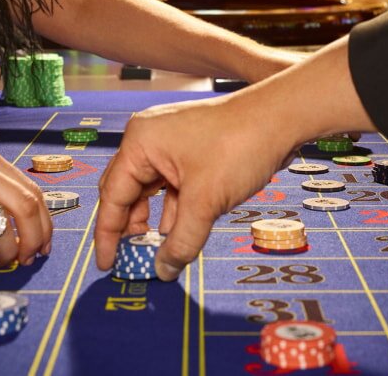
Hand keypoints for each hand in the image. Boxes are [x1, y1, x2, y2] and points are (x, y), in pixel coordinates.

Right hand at [94, 36, 374, 280]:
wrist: (282, 118)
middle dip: (129, 228)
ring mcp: (171, 143)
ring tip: (155, 252)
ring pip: (151, 190)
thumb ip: (181, 241)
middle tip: (130, 261)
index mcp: (140, 144)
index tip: (105, 264)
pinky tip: (177, 232)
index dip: (107, 234)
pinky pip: (173, 185)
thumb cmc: (239, 147)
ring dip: (154, 221)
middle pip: (127, 192)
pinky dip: (174, 209)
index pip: (112, 196)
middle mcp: (149, 139)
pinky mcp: (192, 150)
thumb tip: (164, 270)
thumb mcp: (205, 202)